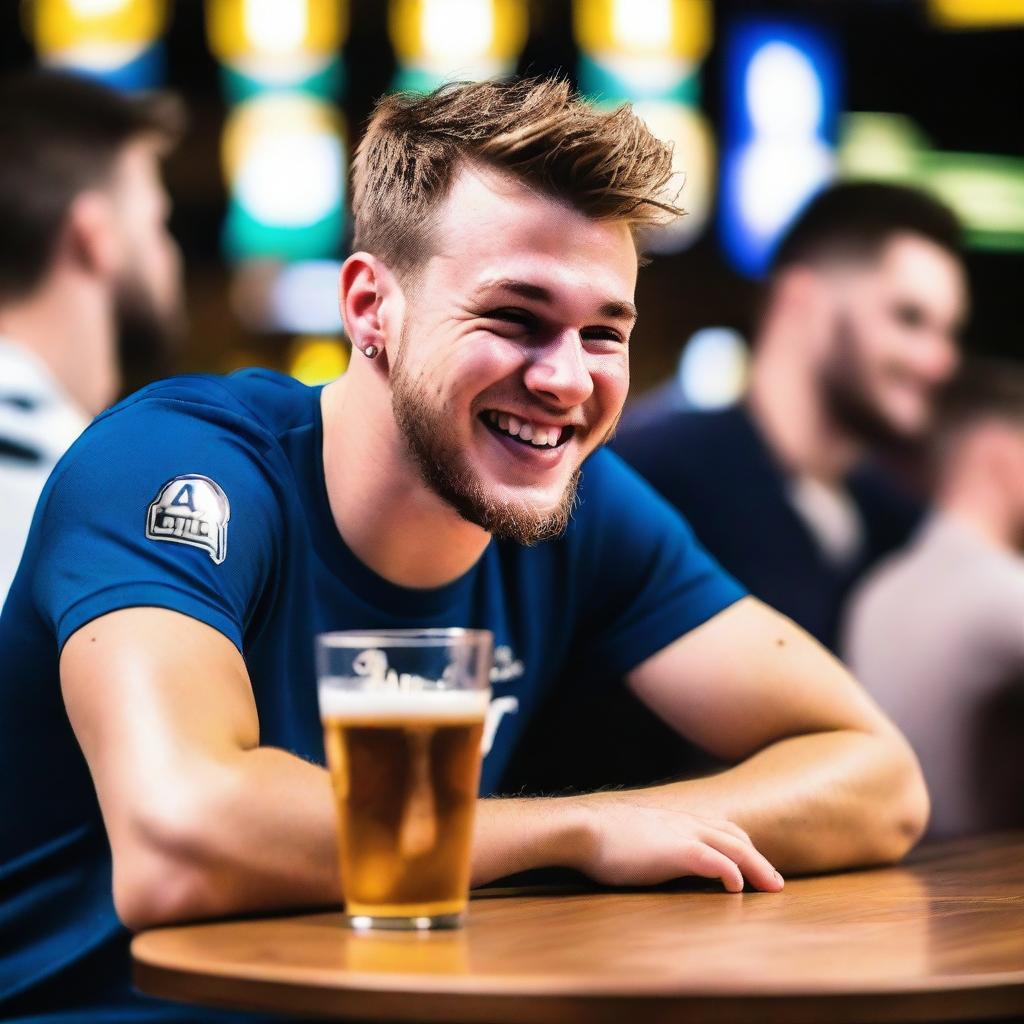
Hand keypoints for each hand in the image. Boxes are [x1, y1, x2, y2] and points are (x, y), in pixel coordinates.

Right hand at [566, 793, 783, 892]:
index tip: (753, 860)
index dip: (740, 843)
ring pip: (733, 846)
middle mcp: (683, 822)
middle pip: (734, 836)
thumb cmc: (598, 839)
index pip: (719, 826)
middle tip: (775, 881)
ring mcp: (680, 833)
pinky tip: (737, 888)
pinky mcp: (675, 850)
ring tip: (771, 886)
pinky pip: (714, 860)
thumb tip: (652, 857)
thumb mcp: (633, 837)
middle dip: (759, 858)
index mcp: (673, 819)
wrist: (581, 829)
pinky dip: (731, 872)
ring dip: (757, 866)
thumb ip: (651, 842)